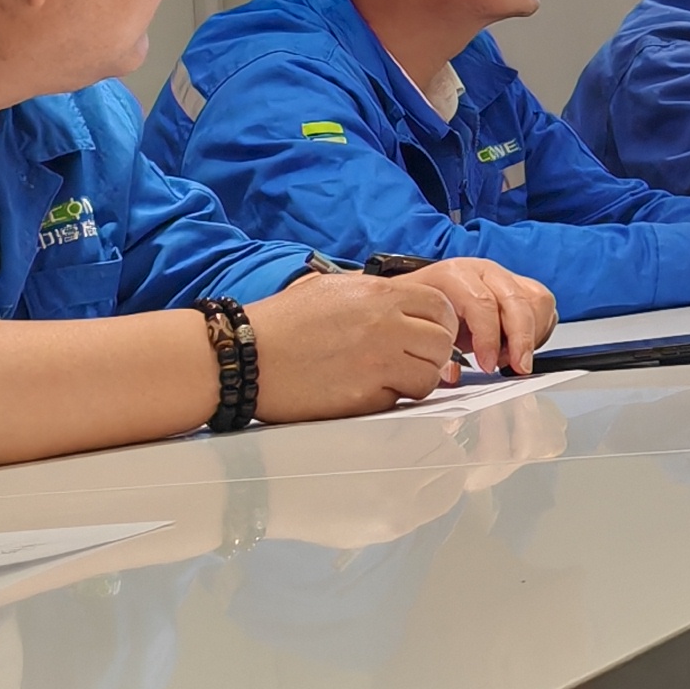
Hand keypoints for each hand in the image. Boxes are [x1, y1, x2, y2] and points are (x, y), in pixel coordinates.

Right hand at [246, 269, 463, 418]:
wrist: (247, 356)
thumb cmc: (283, 322)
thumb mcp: (333, 288)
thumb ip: (375, 294)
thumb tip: (406, 305)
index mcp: (379, 294)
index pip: (441, 307)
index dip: (440, 323)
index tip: (428, 333)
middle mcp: (385, 326)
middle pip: (442, 343)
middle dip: (432, 354)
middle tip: (411, 359)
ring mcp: (378, 363)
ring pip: (429, 376)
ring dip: (416, 379)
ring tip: (389, 377)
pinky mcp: (365, 397)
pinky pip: (399, 400)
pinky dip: (390, 398)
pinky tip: (366, 389)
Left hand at [417, 256, 551, 373]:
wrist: (427, 295)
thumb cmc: (426, 311)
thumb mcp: (423, 329)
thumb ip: (437, 351)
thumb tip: (452, 371)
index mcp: (455, 275)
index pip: (483, 303)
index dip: (489, 338)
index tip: (488, 365)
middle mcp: (484, 271)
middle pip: (517, 300)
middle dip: (521, 340)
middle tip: (517, 367)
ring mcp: (506, 276)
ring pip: (537, 300)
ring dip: (532, 335)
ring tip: (513, 357)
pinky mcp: (523, 286)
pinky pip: (544, 306)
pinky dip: (540, 330)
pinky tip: (520, 346)